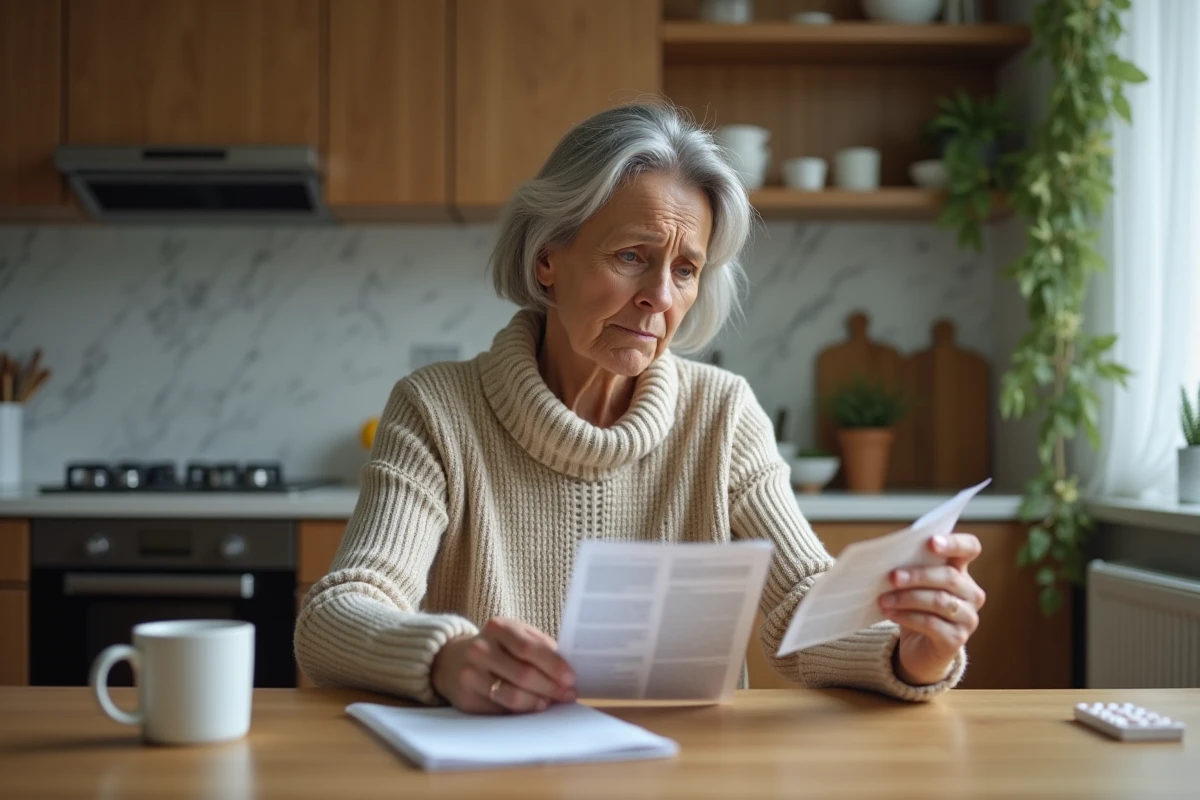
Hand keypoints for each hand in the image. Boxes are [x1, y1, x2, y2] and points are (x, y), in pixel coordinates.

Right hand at [431, 616, 576, 713]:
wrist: (451, 659)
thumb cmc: (495, 647)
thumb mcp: (515, 635)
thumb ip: (540, 646)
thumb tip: (566, 670)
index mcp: (498, 627)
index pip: (529, 648)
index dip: (553, 665)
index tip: (571, 678)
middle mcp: (480, 649)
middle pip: (523, 674)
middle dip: (551, 687)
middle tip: (568, 695)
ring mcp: (470, 674)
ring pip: (512, 695)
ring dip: (537, 702)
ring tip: (551, 702)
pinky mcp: (466, 698)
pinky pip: (500, 709)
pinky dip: (521, 710)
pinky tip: (532, 707)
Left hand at [878, 533, 986, 685]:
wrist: (919, 648)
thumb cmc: (915, 608)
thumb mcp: (914, 585)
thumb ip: (910, 567)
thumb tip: (886, 556)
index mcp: (961, 570)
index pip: (970, 548)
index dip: (954, 543)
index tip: (931, 542)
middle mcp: (971, 593)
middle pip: (949, 577)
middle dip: (917, 576)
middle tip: (892, 577)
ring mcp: (968, 617)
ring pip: (939, 601)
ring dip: (907, 598)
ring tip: (883, 599)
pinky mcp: (957, 639)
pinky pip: (931, 624)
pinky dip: (907, 617)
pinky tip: (890, 614)